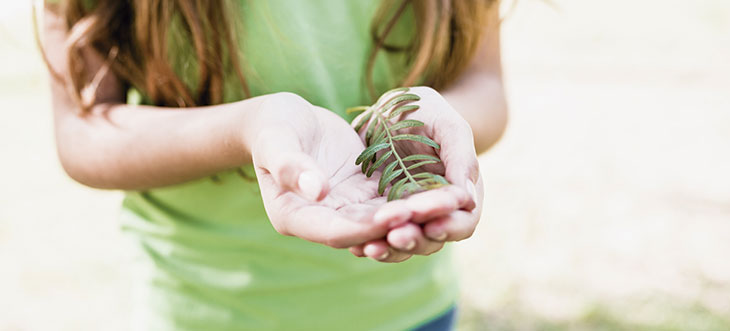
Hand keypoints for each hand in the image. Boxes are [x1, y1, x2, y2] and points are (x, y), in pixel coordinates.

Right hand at [248, 92, 467, 249]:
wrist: (283, 116)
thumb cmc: (273, 126)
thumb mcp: (276, 140)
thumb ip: (290, 165)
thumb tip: (316, 190)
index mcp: (294, 216)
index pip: (335, 232)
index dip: (368, 227)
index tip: (397, 216)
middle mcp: (322, 220)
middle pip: (367, 232)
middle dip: (405, 224)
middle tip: (440, 213)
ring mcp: (344, 210)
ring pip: (385, 220)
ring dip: (418, 215)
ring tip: (451, 203)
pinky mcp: (362, 194)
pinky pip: (392, 201)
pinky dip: (416, 198)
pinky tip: (444, 190)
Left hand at [349, 86, 483, 260]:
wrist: (387, 109)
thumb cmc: (425, 111)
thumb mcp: (446, 125)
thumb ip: (461, 157)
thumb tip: (468, 200)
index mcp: (460, 191)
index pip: (463, 220)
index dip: (450, 224)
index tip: (429, 221)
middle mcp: (436, 210)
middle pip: (434, 239)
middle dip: (417, 239)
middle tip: (397, 235)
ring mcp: (408, 215)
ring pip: (406, 243)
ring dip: (392, 249)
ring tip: (372, 247)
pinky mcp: (380, 215)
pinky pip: (378, 237)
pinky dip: (369, 242)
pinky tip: (356, 245)